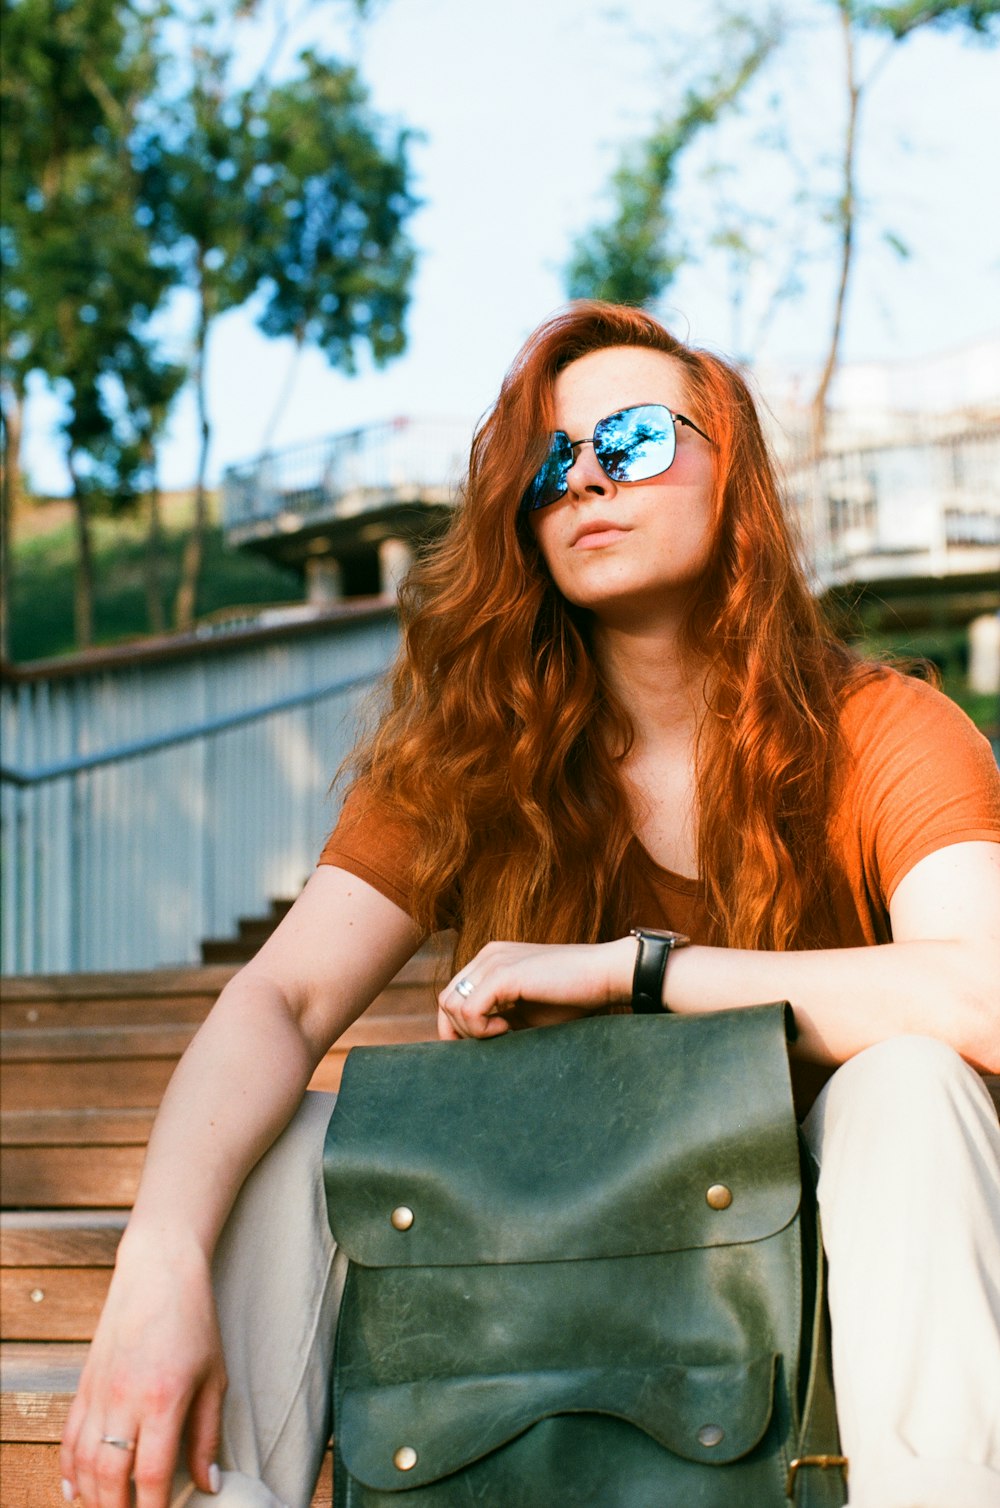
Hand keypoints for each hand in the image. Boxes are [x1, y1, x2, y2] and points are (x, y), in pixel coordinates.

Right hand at [60, 1233, 226, 1507]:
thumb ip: (209, 1434)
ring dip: (93, 1498)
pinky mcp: (84, 1385)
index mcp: (163, 1399)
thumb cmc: (194, 1321)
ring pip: (83, 1464)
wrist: (158, 1271)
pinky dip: (69, 1471)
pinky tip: (77, 1492)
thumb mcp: (214, 1376)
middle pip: (110, 1478)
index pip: (151, 1475)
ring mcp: (99, 1393)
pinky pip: (69, 1439)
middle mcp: (125, 1400)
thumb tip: (209, 1484)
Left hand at [438, 937, 634, 1038]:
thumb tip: (469, 1047)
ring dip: (472, 1030)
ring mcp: (494, 961)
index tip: (482, 1047)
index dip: (458, 1028)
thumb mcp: (527, 1011)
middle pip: (446, 1001)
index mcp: (492, 960)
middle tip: (493, 1044)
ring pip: (451, 1005)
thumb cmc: (574, 998)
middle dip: (461, 1032)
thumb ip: (498, 1017)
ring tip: (505, 1034)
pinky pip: (468, 1010)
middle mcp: (488, 955)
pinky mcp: (503, 974)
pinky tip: (507, 1030)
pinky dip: (480, 1029)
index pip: (453, 996)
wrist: (606, 976)